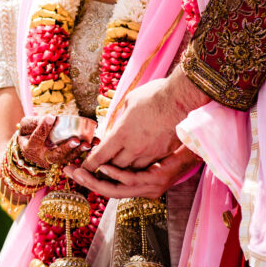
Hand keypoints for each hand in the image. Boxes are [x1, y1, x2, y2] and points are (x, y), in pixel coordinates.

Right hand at [17, 114, 91, 169]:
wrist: (30, 146)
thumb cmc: (29, 132)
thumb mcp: (26, 126)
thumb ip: (34, 122)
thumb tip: (50, 118)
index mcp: (29, 148)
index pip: (36, 138)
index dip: (43, 128)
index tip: (51, 116)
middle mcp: (42, 158)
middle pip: (54, 155)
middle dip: (66, 148)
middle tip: (76, 140)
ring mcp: (53, 162)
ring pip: (67, 158)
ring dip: (78, 152)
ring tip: (88, 144)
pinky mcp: (63, 161)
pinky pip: (74, 157)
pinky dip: (84, 151)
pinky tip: (94, 143)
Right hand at [64, 144, 200, 198]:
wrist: (198, 137)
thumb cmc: (173, 135)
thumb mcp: (147, 140)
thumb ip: (128, 142)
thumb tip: (110, 133)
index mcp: (141, 180)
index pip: (110, 183)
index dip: (91, 178)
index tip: (75, 170)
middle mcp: (144, 188)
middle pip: (108, 190)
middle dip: (86, 181)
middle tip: (70, 173)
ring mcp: (150, 187)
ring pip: (115, 189)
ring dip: (95, 181)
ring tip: (80, 172)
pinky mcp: (155, 181)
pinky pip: (129, 181)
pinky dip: (114, 175)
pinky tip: (104, 167)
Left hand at [82, 65, 208, 171]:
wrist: (181, 98)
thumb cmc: (153, 95)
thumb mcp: (128, 102)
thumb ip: (120, 117)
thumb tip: (116, 124)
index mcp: (122, 133)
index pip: (101, 155)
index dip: (91, 164)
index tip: (84, 168)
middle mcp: (134, 147)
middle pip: (115, 167)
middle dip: (104, 170)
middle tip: (98, 169)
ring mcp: (150, 152)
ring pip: (132, 170)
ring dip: (122, 170)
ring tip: (115, 168)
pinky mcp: (163, 153)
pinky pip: (147, 166)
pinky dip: (138, 166)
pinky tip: (134, 162)